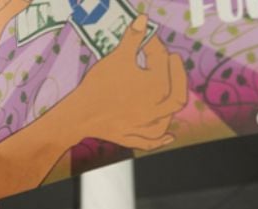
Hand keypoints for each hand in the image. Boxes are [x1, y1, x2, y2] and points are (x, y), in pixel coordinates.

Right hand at [66, 17, 187, 150]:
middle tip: (173, 59)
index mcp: (158, 86)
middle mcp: (158, 108)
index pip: (162, 60)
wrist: (80, 114)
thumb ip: (133, 38)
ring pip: (167, 118)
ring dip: (171, 106)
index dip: (155, 45)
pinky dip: (161, 139)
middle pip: (177, 92)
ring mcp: (145, 125)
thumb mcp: (117, 56)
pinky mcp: (132, 137)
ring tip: (171, 93)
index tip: (147, 38)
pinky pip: (151, 140)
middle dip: (178, 73)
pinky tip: (170, 136)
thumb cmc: (100, 84)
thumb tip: (144, 19)